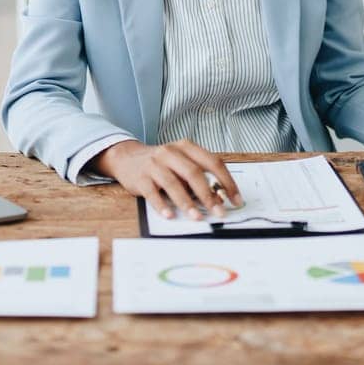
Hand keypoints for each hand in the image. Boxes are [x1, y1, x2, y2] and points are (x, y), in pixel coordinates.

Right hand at [91, 139, 241, 220]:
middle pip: (193, 173)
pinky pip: (152, 192)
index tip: (235, 200)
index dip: (227, 182)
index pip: (212, 162)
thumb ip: (198, 180)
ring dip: (186, 202)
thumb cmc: (161, 164)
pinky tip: (170, 215)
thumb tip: (218, 200)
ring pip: (173, 183)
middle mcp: (170, 152)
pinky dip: (162, 205)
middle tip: (218, 212)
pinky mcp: (140, 178)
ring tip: (196, 217)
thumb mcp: (182, 166)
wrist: (128, 158)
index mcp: (186, 147)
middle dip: (208, 195)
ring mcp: (154, 164)